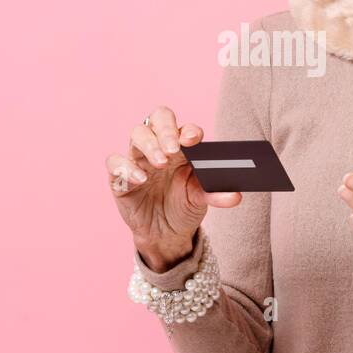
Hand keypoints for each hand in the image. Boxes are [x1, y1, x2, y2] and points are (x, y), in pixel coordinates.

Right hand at [105, 105, 242, 272]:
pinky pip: (116, 163)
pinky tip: (141, 179)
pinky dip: (126, 168)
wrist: (165, 233)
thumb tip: (236, 196)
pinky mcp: (120, 177)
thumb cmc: (183, 206)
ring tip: (161, 162)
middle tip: (175, 149)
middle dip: (166, 130)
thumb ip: (217, 194)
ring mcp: (137, 159)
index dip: (188, 130)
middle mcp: (158, 146)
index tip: (195, 140)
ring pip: (137, 134)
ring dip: (149, 145)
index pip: (182, 127)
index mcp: (181, 147)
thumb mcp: (201, 199)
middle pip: (157, 119)